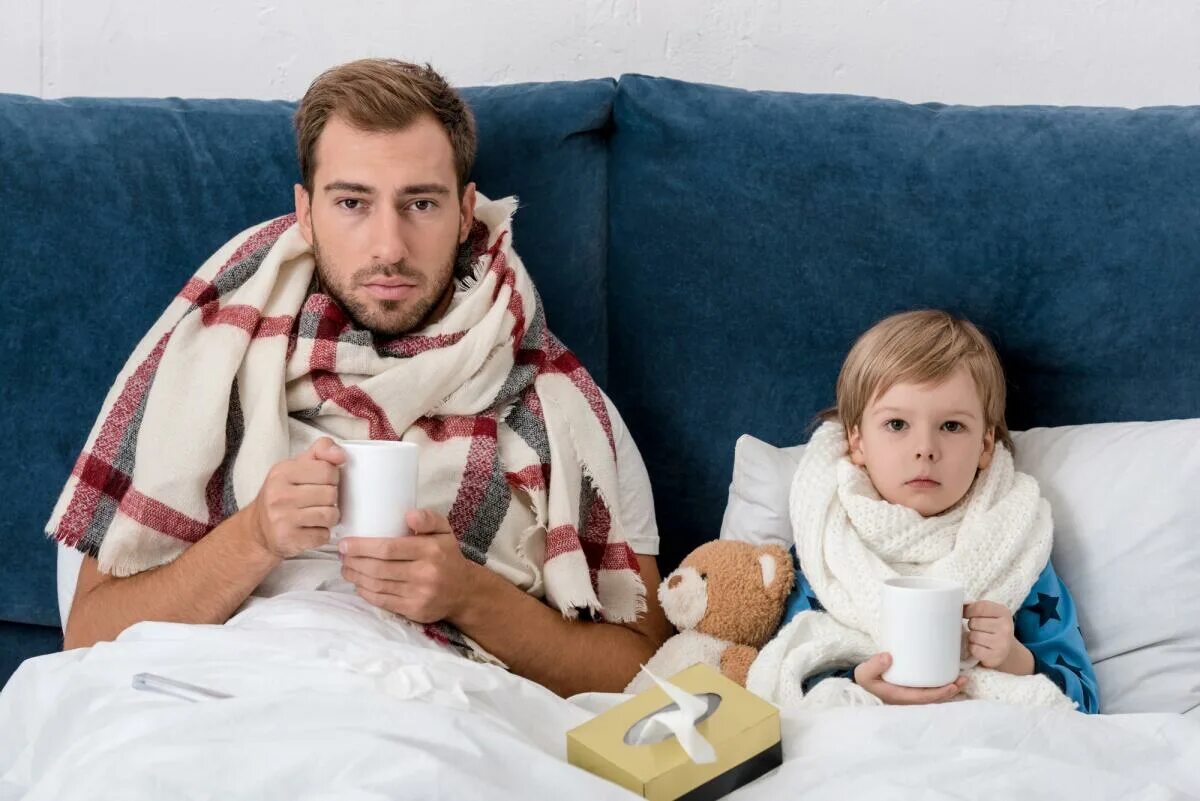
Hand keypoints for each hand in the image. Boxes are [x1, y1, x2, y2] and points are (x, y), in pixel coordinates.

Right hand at [246, 437, 344, 559]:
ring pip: (330, 515)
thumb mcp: (296, 466)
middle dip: (330, 499)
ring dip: (329, 517)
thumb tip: (341, 454)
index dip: (332, 477)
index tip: (323, 482)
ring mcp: (282, 519)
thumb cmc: (283, 494)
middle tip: (318, 501)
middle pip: (331, 494)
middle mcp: (279, 495)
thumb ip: (320, 452)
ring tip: (317, 515)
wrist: (258, 529)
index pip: (327, 470)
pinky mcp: (289, 539)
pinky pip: (324, 535)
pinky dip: (322, 534)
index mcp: (283, 472)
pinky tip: (310, 529)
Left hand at [338, 509, 479, 623]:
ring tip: (346, 568)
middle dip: (354, 562)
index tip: (345, 544)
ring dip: (356, 577)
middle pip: (378, 568)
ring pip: (377, 585)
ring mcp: (419, 594)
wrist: (465, 591)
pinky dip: (366, 592)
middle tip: (342, 555)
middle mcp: (425, 573)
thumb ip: (428, 518)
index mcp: (430, 550)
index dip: (362, 547)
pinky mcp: (414, 610)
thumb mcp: (444, 531)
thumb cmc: (447, 556)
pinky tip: (359, 584)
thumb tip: (408, 515)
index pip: (389, 548)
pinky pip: (382, 601)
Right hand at [853, 652, 966, 703]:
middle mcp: (910, 699)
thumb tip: (888, 657)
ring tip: (962, 678)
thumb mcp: (864, 674)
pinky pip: (930, 689)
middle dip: (950, 691)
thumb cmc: (867, 679)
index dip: (940, 694)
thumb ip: (873, 666)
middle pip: (935, 698)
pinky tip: (948, 675)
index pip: (925, 698)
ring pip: (934, 694)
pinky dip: (941, 684)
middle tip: (964, 679)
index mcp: (901, 698)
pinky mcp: (913, 689)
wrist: (864, 682)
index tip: (953, 685)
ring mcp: (912, 695)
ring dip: (949, 688)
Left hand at [964, 601, 1029, 672]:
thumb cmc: (992, 628)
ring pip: (973, 636)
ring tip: (979, 638)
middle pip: (974, 622)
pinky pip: (974, 649)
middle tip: (977, 629)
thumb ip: (975, 607)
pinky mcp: (995, 657)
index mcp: (1004, 612)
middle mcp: (1005, 627)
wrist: (1006, 650)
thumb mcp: (989, 613)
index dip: (968, 610)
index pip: (980, 607)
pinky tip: (980, 647)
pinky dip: (972, 648)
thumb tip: (959, 604)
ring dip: (971, 637)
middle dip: (971, 625)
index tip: (966, 614)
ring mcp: (1002, 643)